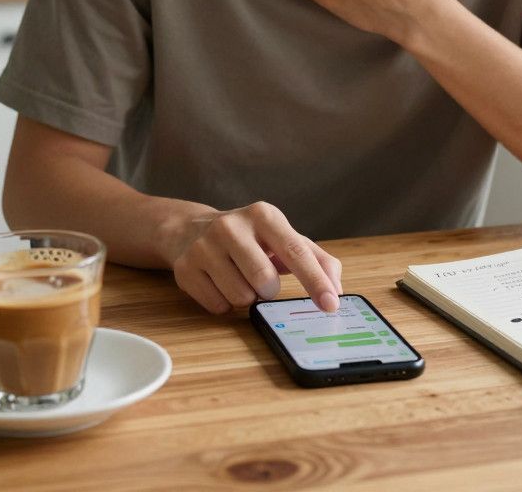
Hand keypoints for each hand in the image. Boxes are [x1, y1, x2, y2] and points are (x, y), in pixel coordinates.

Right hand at [160, 201, 342, 314]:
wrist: (191, 230)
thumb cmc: (251, 239)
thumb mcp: (284, 239)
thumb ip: (318, 260)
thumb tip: (336, 289)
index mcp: (264, 216)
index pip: (296, 252)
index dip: (315, 281)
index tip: (330, 304)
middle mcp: (232, 226)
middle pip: (266, 282)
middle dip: (269, 289)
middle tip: (260, 276)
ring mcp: (204, 246)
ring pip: (241, 297)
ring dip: (246, 297)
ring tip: (238, 277)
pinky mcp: (185, 268)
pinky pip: (218, 306)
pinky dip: (225, 302)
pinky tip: (219, 282)